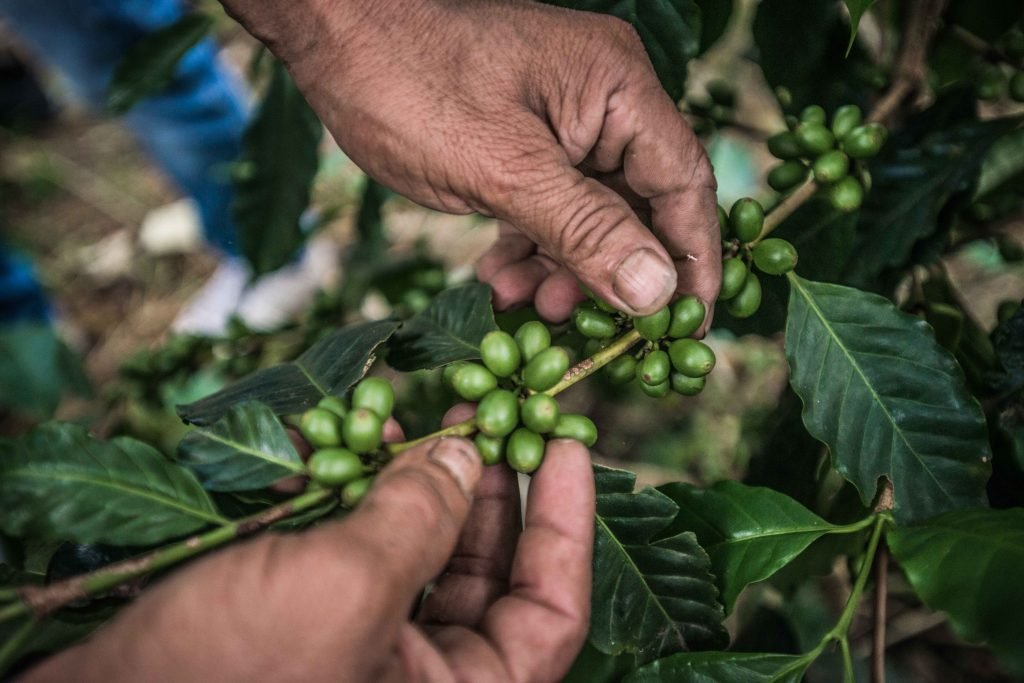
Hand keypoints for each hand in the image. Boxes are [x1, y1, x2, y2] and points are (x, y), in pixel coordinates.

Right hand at [22, 407, 594, 682]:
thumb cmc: (230, 671)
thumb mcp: (345, 586)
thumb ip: (419, 520)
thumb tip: (466, 455)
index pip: (552, 615)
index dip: (569, 525)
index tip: (570, 446)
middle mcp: (421, 680)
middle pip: (489, 578)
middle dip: (489, 490)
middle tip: (490, 417)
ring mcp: (367, 654)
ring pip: (423, 560)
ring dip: (424, 486)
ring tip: (424, 423)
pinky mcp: (315, 628)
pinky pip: (362, 557)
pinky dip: (364, 502)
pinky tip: (355, 449)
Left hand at [221, 0, 720, 321]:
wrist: (334, 38)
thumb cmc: (412, 88)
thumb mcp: (504, 172)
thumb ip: (587, 232)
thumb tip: (658, 294)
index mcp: (619, 90)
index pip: (684, 185)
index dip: (692, 263)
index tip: (684, 330)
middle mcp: (604, 100)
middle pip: (640, 205)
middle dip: (613, 273)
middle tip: (584, 326)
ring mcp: (564, 118)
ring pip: (592, 213)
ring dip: (564, 268)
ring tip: (527, 308)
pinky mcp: (527, 138)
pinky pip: (551, 203)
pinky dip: (532, 246)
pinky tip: (500, 279)